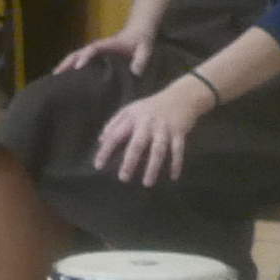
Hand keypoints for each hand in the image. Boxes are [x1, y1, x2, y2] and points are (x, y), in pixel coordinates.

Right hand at [60, 19, 159, 79]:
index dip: (86, 56)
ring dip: (65, 65)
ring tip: (55, 78)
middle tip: (57, 75)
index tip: (79, 66)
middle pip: (78, 52)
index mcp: (109, 45)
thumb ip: (142, 59)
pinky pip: (80, 59)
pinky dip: (70, 66)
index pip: (94, 49)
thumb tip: (136, 73)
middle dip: (67, 62)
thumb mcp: (146, 49)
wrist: (138, 31)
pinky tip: (65, 76)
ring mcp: (95, 51)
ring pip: (76, 56)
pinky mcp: (95, 55)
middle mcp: (98, 47)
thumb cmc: (141, 41)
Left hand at [92, 74, 210, 189]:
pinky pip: (178, 150)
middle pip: (137, 144)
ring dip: (153, 167)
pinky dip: (176, 164)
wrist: (181, 96)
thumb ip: (114, 123)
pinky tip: (173, 177)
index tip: (98, 166)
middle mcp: (147, 123)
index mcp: (132, 118)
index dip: (106, 150)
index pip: (115, 135)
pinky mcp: (179, 132)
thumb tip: (101, 140)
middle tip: (123, 178)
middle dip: (130, 162)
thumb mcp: (131, 110)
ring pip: (158, 150)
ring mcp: (164, 128)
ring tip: (147, 183)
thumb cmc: (152, 106)